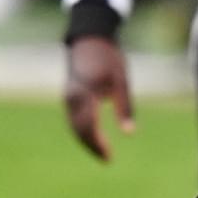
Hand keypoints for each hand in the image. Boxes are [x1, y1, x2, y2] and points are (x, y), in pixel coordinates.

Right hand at [64, 35, 135, 160]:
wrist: (89, 38)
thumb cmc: (108, 57)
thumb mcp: (121, 80)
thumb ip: (125, 106)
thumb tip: (129, 133)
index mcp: (85, 94)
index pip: (88, 127)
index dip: (97, 145)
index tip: (109, 157)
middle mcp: (72, 98)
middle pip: (78, 130)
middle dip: (92, 146)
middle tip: (107, 159)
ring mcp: (68, 97)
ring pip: (74, 126)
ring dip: (86, 141)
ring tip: (103, 153)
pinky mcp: (69, 96)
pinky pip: (73, 119)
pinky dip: (82, 131)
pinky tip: (94, 138)